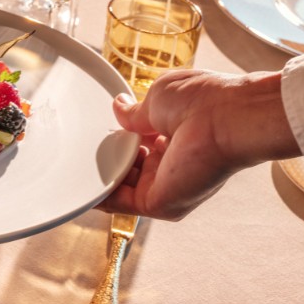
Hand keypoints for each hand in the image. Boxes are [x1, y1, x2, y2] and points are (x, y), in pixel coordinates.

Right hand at [97, 69, 300, 219]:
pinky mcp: (160, 202)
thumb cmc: (205, 100)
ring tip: (78, 164)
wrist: (225, 117)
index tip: (104, 133)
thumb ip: (135, 113)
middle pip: (131, 168)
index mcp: (176, 137)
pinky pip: (120, 204)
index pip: (141, 145)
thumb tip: (120, 108)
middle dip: (110, 159)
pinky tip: (81, 187)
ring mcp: (168, 184)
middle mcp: (174, 164)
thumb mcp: (158, 100)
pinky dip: (99, 197)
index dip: (121, 139)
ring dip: (101, 178)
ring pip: (123, 188)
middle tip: (90, 148)